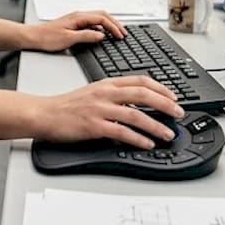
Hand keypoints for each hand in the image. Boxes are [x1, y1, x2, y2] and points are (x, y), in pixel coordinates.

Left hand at [29, 10, 126, 51]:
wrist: (34, 37)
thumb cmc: (47, 38)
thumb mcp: (69, 39)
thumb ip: (86, 36)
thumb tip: (101, 35)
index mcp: (79, 17)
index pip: (102, 19)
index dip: (113, 27)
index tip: (120, 36)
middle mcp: (78, 15)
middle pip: (102, 15)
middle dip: (115, 23)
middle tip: (123, 33)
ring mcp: (76, 19)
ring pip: (97, 18)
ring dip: (109, 24)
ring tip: (117, 32)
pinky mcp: (73, 24)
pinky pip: (91, 22)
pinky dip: (101, 26)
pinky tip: (103, 33)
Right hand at [35, 77, 183, 149]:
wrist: (45, 113)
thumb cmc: (67, 105)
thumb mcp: (93, 92)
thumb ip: (114, 95)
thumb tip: (136, 104)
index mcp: (107, 83)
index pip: (140, 80)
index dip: (161, 88)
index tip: (173, 97)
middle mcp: (106, 93)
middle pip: (143, 94)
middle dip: (166, 105)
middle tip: (179, 114)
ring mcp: (100, 109)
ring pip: (136, 115)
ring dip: (156, 125)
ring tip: (168, 133)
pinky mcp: (94, 126)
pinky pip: (122, 132)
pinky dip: (138, 139)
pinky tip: (147, 144)